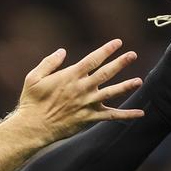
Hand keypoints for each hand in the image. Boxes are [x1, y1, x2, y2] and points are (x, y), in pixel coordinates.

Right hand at [14, 39, 144, 142]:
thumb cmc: (31, 102)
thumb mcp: (34, 77)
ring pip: (112, 93)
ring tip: (139, 80)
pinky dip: (126, 115)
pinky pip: (111, 116)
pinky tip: (140, 113)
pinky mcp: (89, 118)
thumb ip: (49, 62)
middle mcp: (82, 88)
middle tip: (133, 55)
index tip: (118, 43)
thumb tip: (63, 51)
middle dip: (121, 63)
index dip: (107, 50)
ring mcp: (87, 104)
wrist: (33, 127)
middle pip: (106, 73)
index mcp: (70, 76)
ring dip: (127, 86)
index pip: (93, 59)